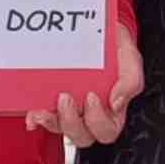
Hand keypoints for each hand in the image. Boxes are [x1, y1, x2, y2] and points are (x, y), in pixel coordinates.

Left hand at [29, 26, 144, 149]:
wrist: (98, 28)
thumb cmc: (116, 47)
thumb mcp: (131, 59)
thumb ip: (130, 82)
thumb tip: (116, 102)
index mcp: (112, 110)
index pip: (106, 131)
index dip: (97, 121)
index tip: (92, 96)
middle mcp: (90, 113)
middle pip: (80, 136)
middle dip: (71, 122)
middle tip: (66, 98)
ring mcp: (70, 108)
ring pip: (59, 128)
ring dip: (50, 121)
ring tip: (44, 108)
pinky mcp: (52, 100)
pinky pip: (42, 116)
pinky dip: (36, 117)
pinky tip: (33, 112)